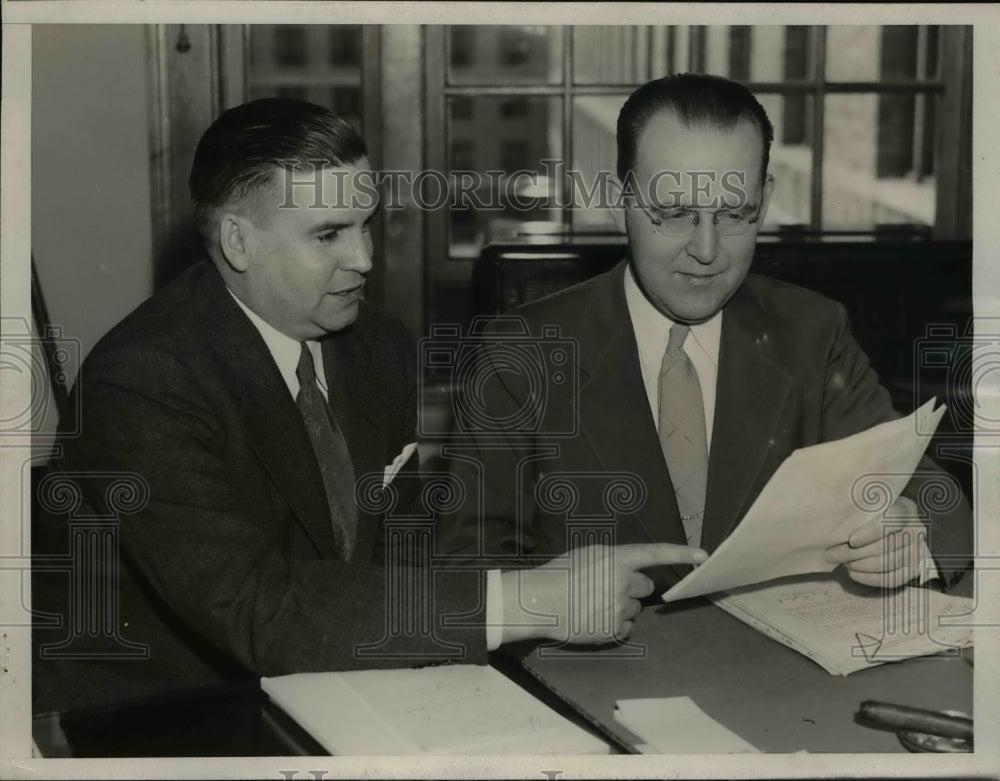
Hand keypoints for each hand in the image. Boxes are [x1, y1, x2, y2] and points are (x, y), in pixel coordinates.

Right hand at [500, 543, 707, 645]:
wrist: (541, 601)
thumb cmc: (560, 574)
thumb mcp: (587, 555)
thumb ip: (613, 560)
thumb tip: (627, 570)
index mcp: (617, 559)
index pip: (656, 553)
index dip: (681, 553)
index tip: (704, 556)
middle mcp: (624, 582)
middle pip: (645, 586)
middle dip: (631, 587)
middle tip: (606, 588)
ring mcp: (621, 607)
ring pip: (634, 608)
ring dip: (621, 606)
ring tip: (594, 604)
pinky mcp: (615, 630)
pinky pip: (626, 627)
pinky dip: (614, 624)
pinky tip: (594, 618)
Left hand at [825, 496, 933, 587]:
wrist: (896, 531)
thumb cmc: (874, 516)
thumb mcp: (870, 506)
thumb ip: (859, 509)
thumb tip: (835, 523)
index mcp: (906, 509)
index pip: (893, 519)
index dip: (872, 532)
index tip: (851, 541)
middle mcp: (916, 530)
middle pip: (884, 546)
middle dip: (853, 553)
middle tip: (832, 554)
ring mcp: (918, 552)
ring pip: (886, 563)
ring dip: (859, 565)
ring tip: (842, 562)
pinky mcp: (914, 570)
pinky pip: (892, 579)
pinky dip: (869, 578)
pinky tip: (853, 573)